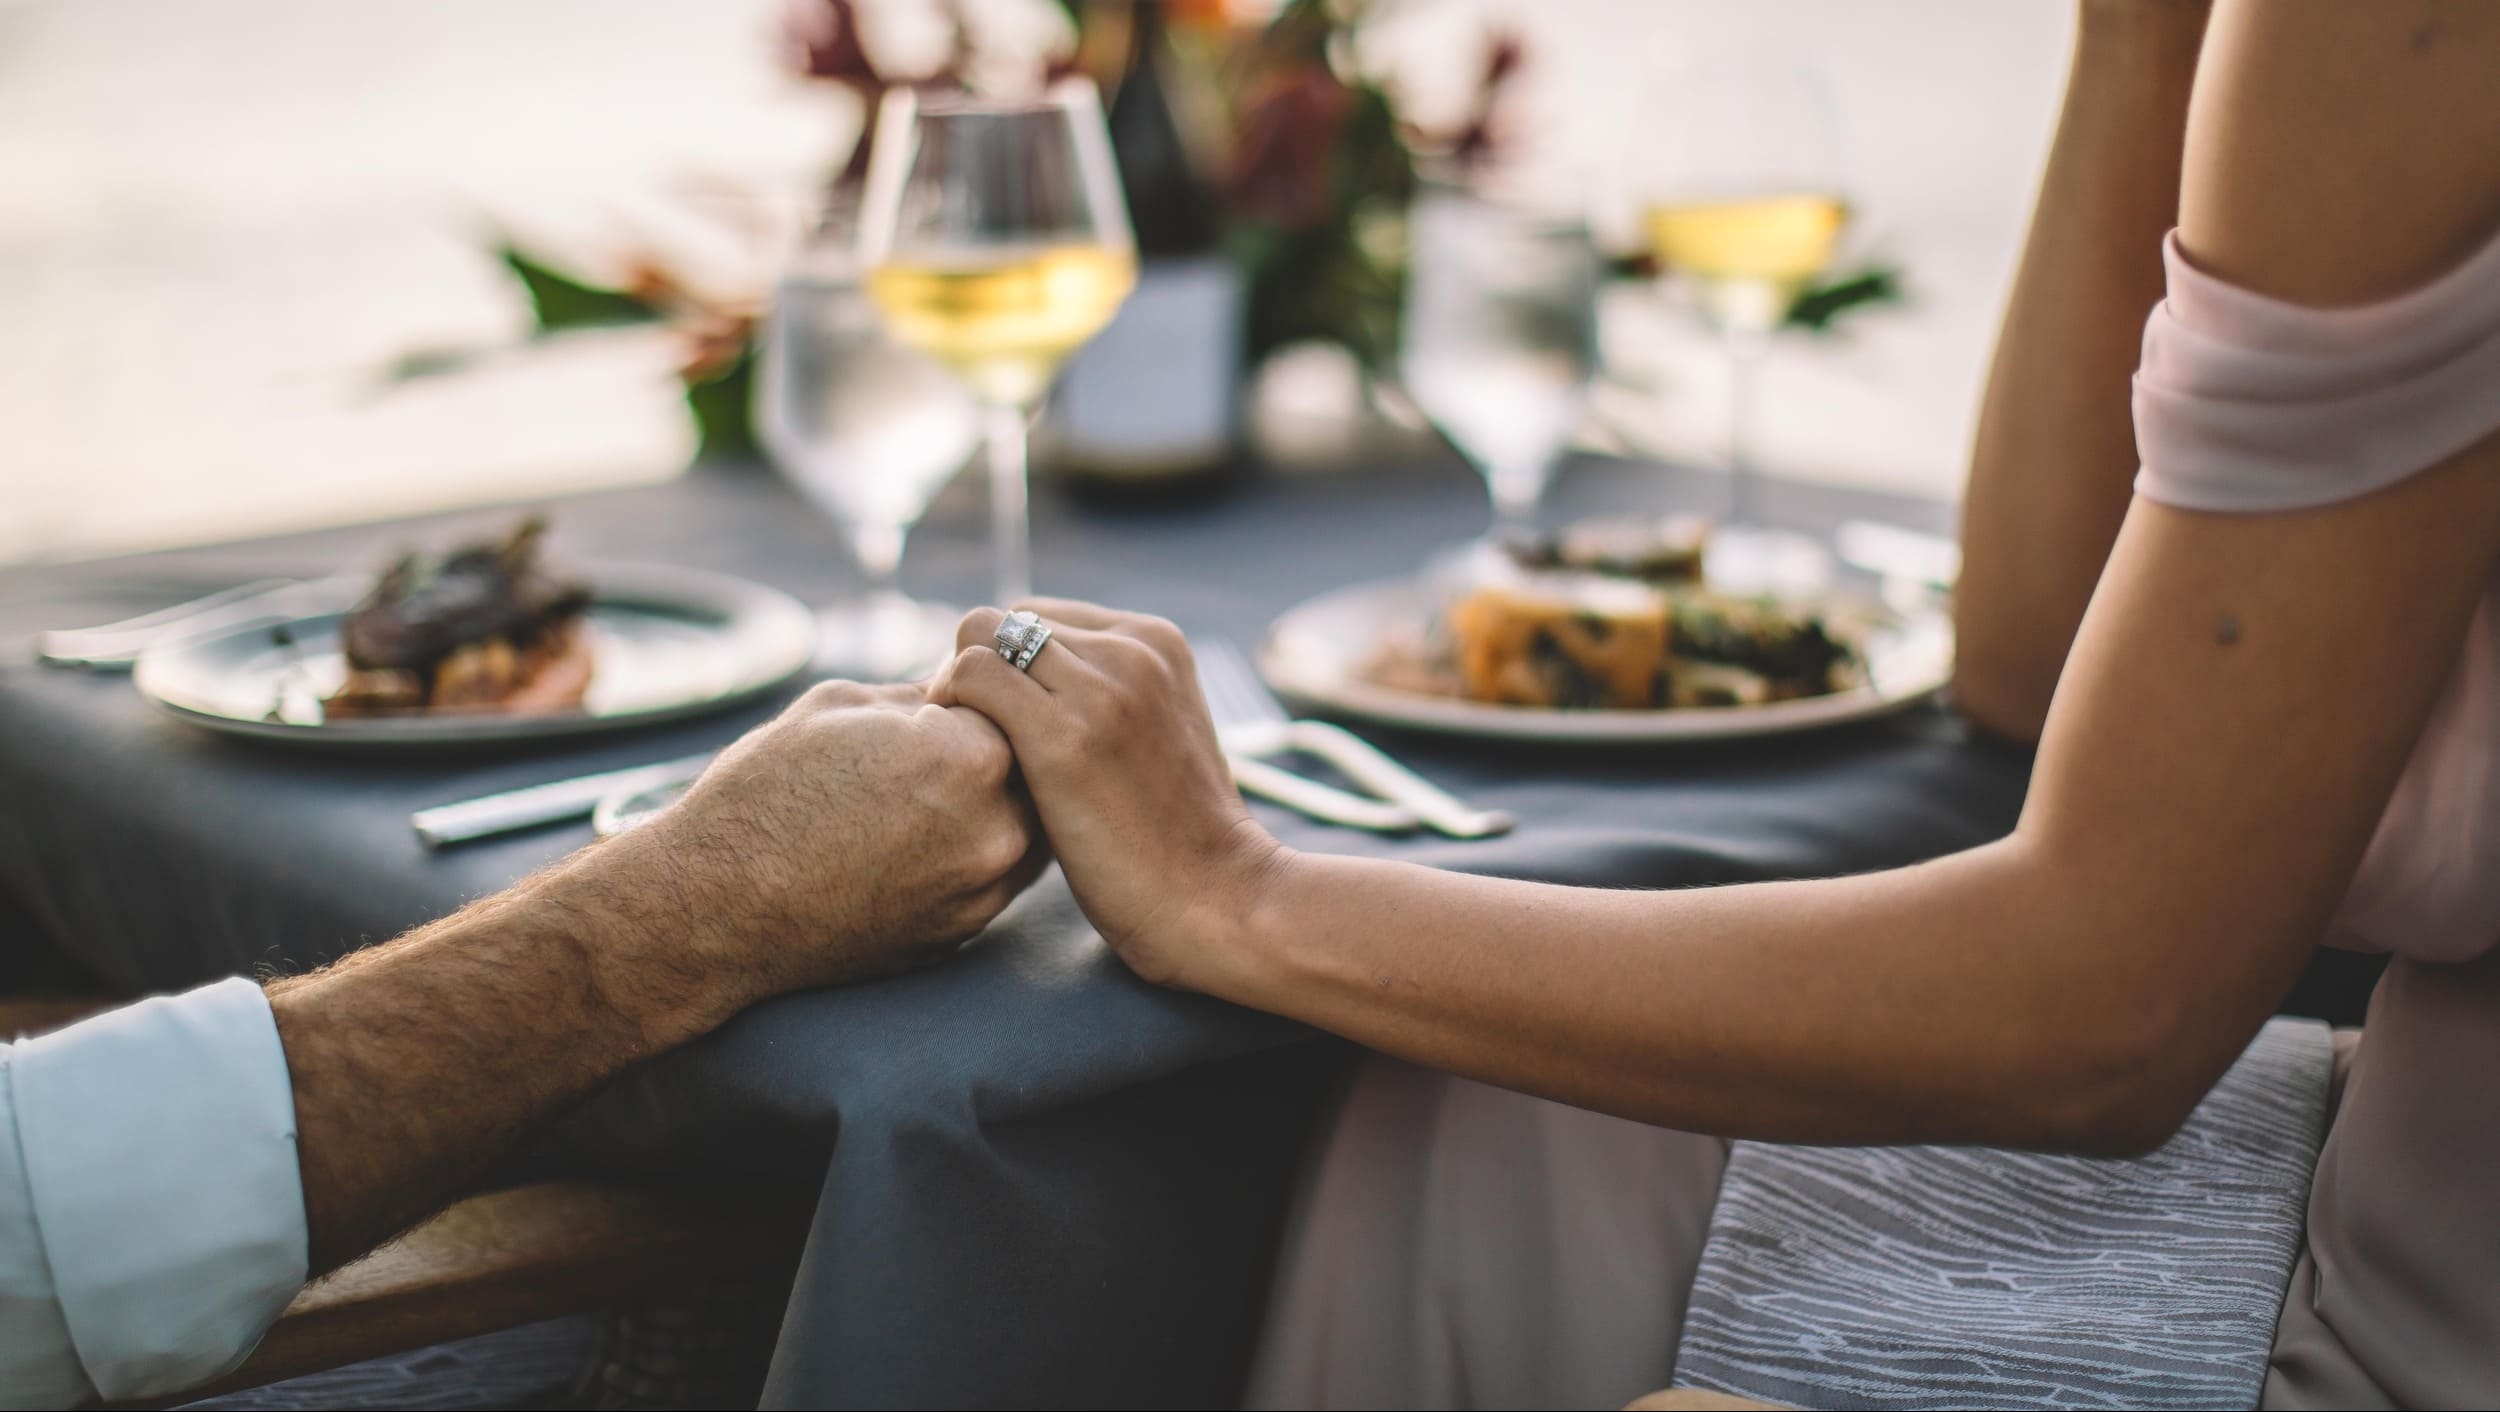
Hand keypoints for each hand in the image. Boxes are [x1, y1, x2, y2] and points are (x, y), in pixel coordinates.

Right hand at [589, 679, 1044, 1011]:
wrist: (717, 907)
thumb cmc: (767, 793)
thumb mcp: (841, 706)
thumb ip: (920, 695)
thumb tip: (963, 688)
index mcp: (970, 754)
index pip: (1007, 704)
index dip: (970, 700)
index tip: (936, 705)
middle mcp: (997, 825)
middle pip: (1030, 767)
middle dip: (994, 752)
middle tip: (935, 754)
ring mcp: (986, 886)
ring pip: (1026, 824)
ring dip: (996, 804)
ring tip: (928, 798)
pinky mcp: (968, 929)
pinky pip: (997, 874)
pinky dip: (974, 852)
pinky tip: (920, 843)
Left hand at [927, 601, 1291, 990]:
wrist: (1219, 898)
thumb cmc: (1178, 837)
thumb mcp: (1159, 734)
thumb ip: (1110, 695)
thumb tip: (1031, 684)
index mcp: (1156, 641)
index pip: (1041, 616)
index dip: (1007, 666)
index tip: (1002, 722)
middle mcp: (1130, 649)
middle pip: (1004, 621)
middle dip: (977, 673)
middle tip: (974, 739)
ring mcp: (1101, 689)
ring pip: (979, 636)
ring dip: (956, 689)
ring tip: (966, 749)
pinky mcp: (1065, 735)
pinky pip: (972, 675)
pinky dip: (950, 707)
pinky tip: (961, 759)